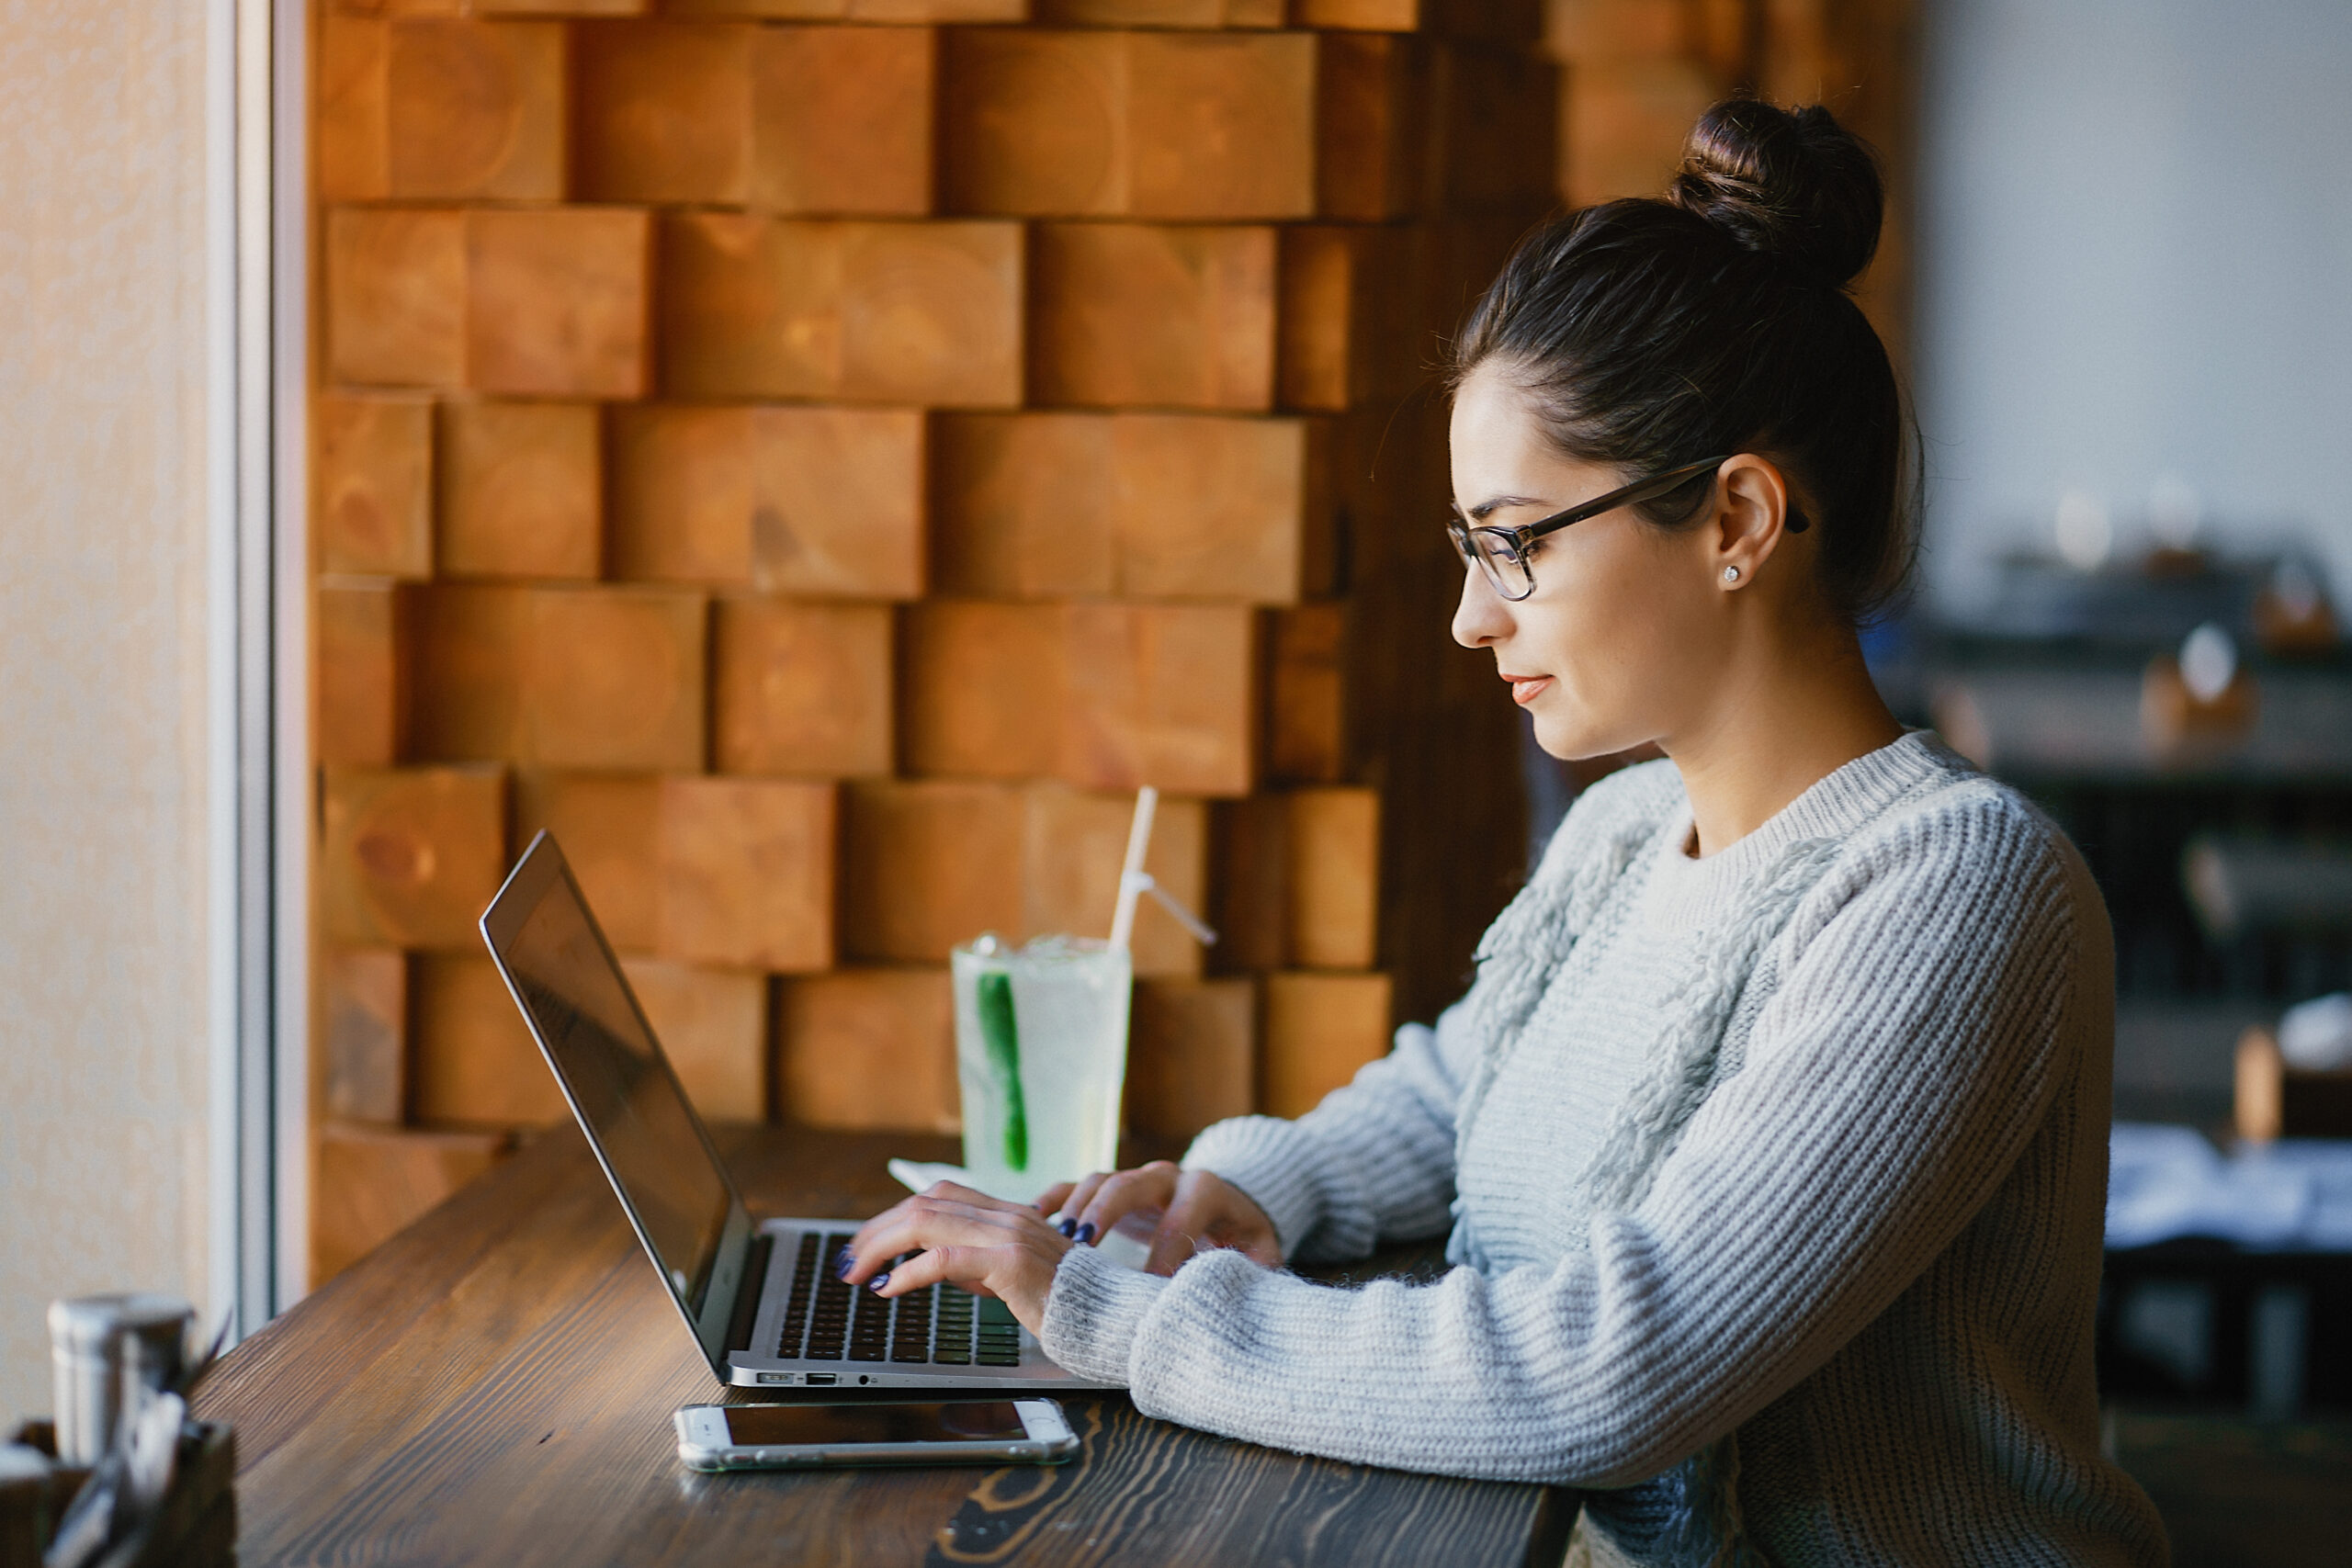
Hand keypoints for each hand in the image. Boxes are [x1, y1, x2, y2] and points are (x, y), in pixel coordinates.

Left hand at [839, 1182, 1071, 1335]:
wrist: (1112, 1316)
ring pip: (927, 1222)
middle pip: (924, 1204)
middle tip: (850, 1262)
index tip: (869, 1244)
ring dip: (881, 1247)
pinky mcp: (1010, 1262)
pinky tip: (889, 1289)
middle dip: (877, 1231)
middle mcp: (1007, 1216)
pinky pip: (945, 1258)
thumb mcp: (1012, 1276)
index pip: (939, 1197)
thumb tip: (928, 1265)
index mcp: (1009, 1214)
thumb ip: (975, 1264)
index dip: (895, 1216)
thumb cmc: (1067, 1302)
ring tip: (858, 1274)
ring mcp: (1009, 1235)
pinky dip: (908, 1272)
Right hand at [1036, 1162, 1281, 1275]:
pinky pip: (1077, 1184)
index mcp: (1205, 1191)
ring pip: (1099, 1180)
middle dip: (1104, 1217)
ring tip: (1057, 1243)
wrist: (1231, 1199)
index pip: (1180, 1221)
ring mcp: (1136, 1178)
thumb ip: (1256, 1272)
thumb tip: (1243, 1297)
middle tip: (1081, 1250)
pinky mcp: (1114, 1186)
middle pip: (1129, 1185)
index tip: (1148, 1292)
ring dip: (1076, 1210)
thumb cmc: (1243, 1234)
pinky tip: (1033, 1221)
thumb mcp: (1260, 1251)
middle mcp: (1167, 1177)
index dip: (1164, 1256)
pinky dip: (1055, 1199)